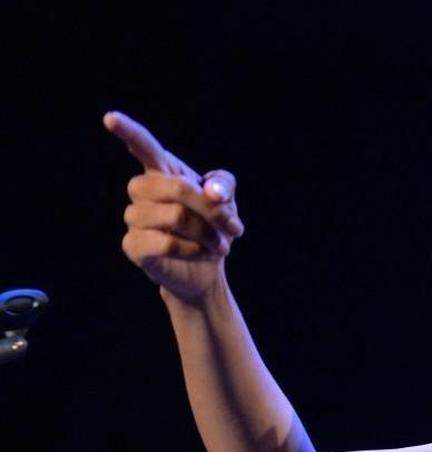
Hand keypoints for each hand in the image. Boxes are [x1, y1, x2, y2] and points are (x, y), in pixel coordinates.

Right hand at [104, 111, 244, 304]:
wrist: (207, 268)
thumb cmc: (213, 227)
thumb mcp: (227, 200)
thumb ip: (224, 184)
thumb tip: (212, 192)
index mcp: (163, 172)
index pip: (143, 146)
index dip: (128, 131)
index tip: (110, 118)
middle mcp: (143, 191)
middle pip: (175, 186)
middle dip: (212, 209)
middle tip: (235, 227)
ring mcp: (134, 218)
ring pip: (175, 216)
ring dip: (207, 233)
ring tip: (219, 245)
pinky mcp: (133, 245)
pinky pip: (166, 242)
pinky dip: (193, 249)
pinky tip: (200, 254)